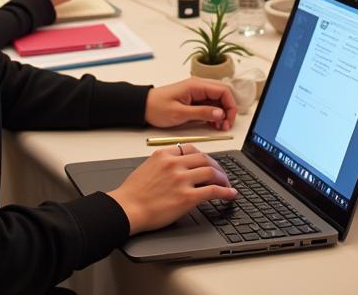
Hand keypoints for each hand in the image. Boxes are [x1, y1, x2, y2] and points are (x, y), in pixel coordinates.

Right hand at [108, 145, 237, 234]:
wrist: (126, 208)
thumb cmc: (132, 192)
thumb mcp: (147, 167)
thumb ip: (164, 163)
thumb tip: (178, 166)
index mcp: (165, 154)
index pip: (191, 149)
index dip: (203, 156)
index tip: (208, 162)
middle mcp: (175, 163)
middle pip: (204, 158)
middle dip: (216, 166)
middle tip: (221, 173)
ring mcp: (182, 179)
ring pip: (211, 171)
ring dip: (223, 178)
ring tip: (227, 184)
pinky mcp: (187, 197)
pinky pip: (212, 190)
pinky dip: (225, 191)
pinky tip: (230, 194)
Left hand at [145, 78, 236, 130]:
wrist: (143, 107)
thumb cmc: (157, 108)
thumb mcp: (180, 113)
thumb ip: (201, 113)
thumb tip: (220, 113)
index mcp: (196, 85)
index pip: (223, 90)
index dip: (230, 105)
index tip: (229, 120)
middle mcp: (198, 86)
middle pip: (223, 93)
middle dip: (228, 109)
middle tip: (226, 125)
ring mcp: (197, 92)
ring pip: (218, 99)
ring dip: (222, 112)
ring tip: (219, 127)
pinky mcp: (194, 99)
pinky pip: (210, 104)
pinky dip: (214, 114)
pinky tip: (212, 124)